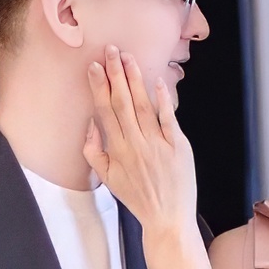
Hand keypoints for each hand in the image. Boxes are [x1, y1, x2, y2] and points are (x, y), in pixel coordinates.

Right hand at [85, 47, 197, 249]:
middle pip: (123, 103)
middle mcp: (135, 144)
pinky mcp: (178, 147)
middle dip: (115, 75)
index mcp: (117, 151)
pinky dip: (163, 101)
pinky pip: (168, 120)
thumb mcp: (107, 178)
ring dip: (135, 80)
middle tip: (111, 51)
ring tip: (129, 59)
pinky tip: (157, 82)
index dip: (99, 88)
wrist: (167, 217)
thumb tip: (90, 124)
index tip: (94, 67)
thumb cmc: (138, 197)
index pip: (105, 112)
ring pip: (143, 106)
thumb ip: (93, 150)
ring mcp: (157, 145)